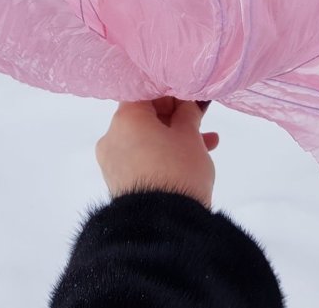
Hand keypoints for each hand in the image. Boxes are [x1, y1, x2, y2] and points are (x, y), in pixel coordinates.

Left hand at [95, 97, 219, 208]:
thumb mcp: (190, 136)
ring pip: (146, 140)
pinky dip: (163, 156)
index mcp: (125, 117)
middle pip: (145, 116)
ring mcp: (113, 162)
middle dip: (175, 117)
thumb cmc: (177, 170)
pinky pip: (142, 159)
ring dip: (174, 138)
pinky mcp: (119, 183)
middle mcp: (112, 136)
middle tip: (201, 119)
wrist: (162, 225)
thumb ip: (188, 113)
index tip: (190, 97)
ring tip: (207, 143)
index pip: (146, 91)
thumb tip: (184, 105)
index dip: (170, 92)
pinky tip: (193, 162)